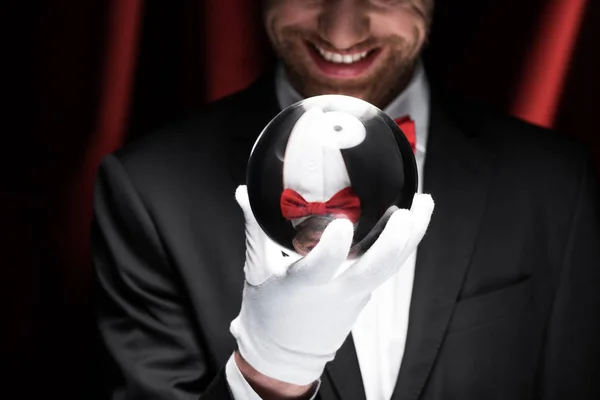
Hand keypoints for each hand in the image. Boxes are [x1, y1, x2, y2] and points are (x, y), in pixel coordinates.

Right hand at [230, 185, 433, 384]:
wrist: (284, 354)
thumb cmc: (268, 312)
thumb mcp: (256, 271)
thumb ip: (254, 229)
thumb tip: (242, 192)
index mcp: (302, 287)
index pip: (319, 268)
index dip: (333, 248)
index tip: (342, 222)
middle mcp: (335, 293)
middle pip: (374, 271)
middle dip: (394, 243)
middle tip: (406, 213)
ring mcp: (355, 296)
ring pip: (390, 268)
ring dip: (410, 239)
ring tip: (425, 204)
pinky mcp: (364, 295)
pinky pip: (388, 269)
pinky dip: (403, 245)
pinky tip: (413, 222)